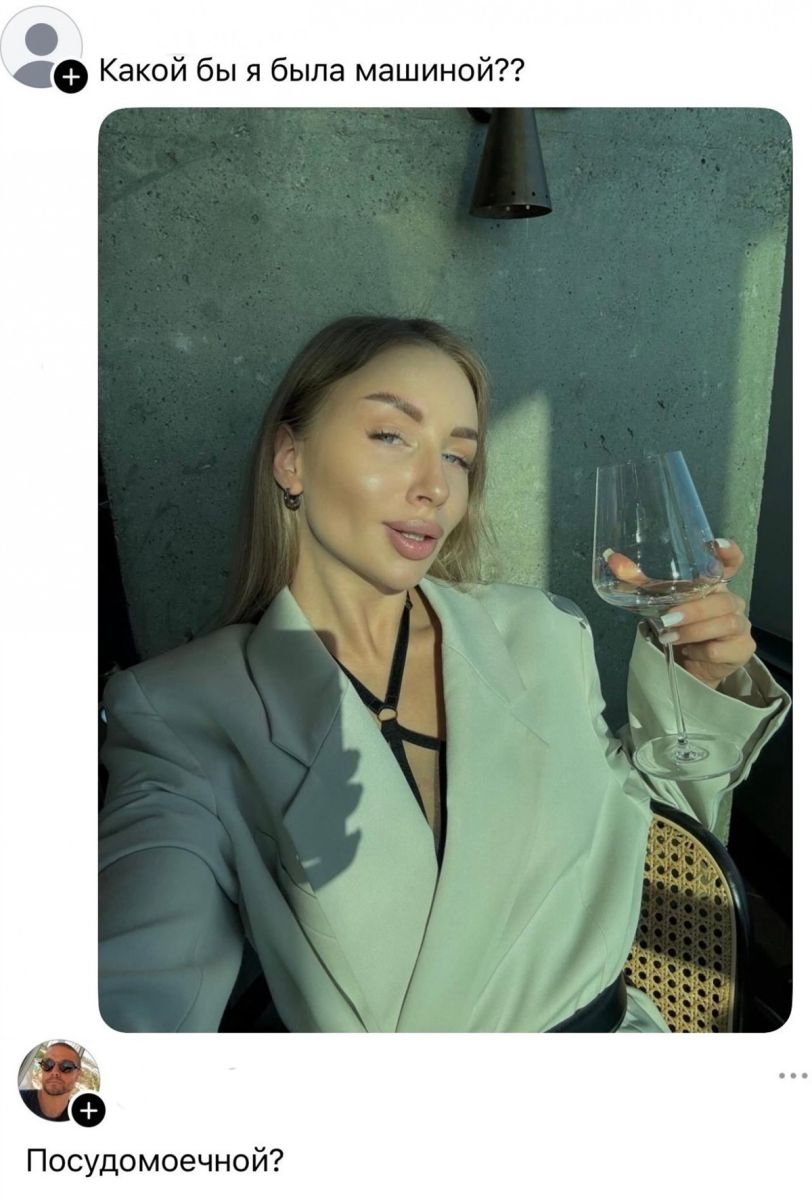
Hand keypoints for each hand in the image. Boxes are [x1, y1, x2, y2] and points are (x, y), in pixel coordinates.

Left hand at [606, 540, 755, 688]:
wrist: (688, 665)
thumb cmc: (677, 626)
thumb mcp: (657, 602)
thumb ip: (637, 581)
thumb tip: (612, 559)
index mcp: (714, 586)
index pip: (732, 564)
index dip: (729, 553)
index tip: (717, 545)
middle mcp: (730, 602)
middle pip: (724, 599)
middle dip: (695, 609)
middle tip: (668, 618)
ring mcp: (739, 626)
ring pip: (727, 622)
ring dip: (695, 630)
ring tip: (669, 636)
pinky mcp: (741, 650)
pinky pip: (727, 648)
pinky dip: (704, 651)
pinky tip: (689, 652)